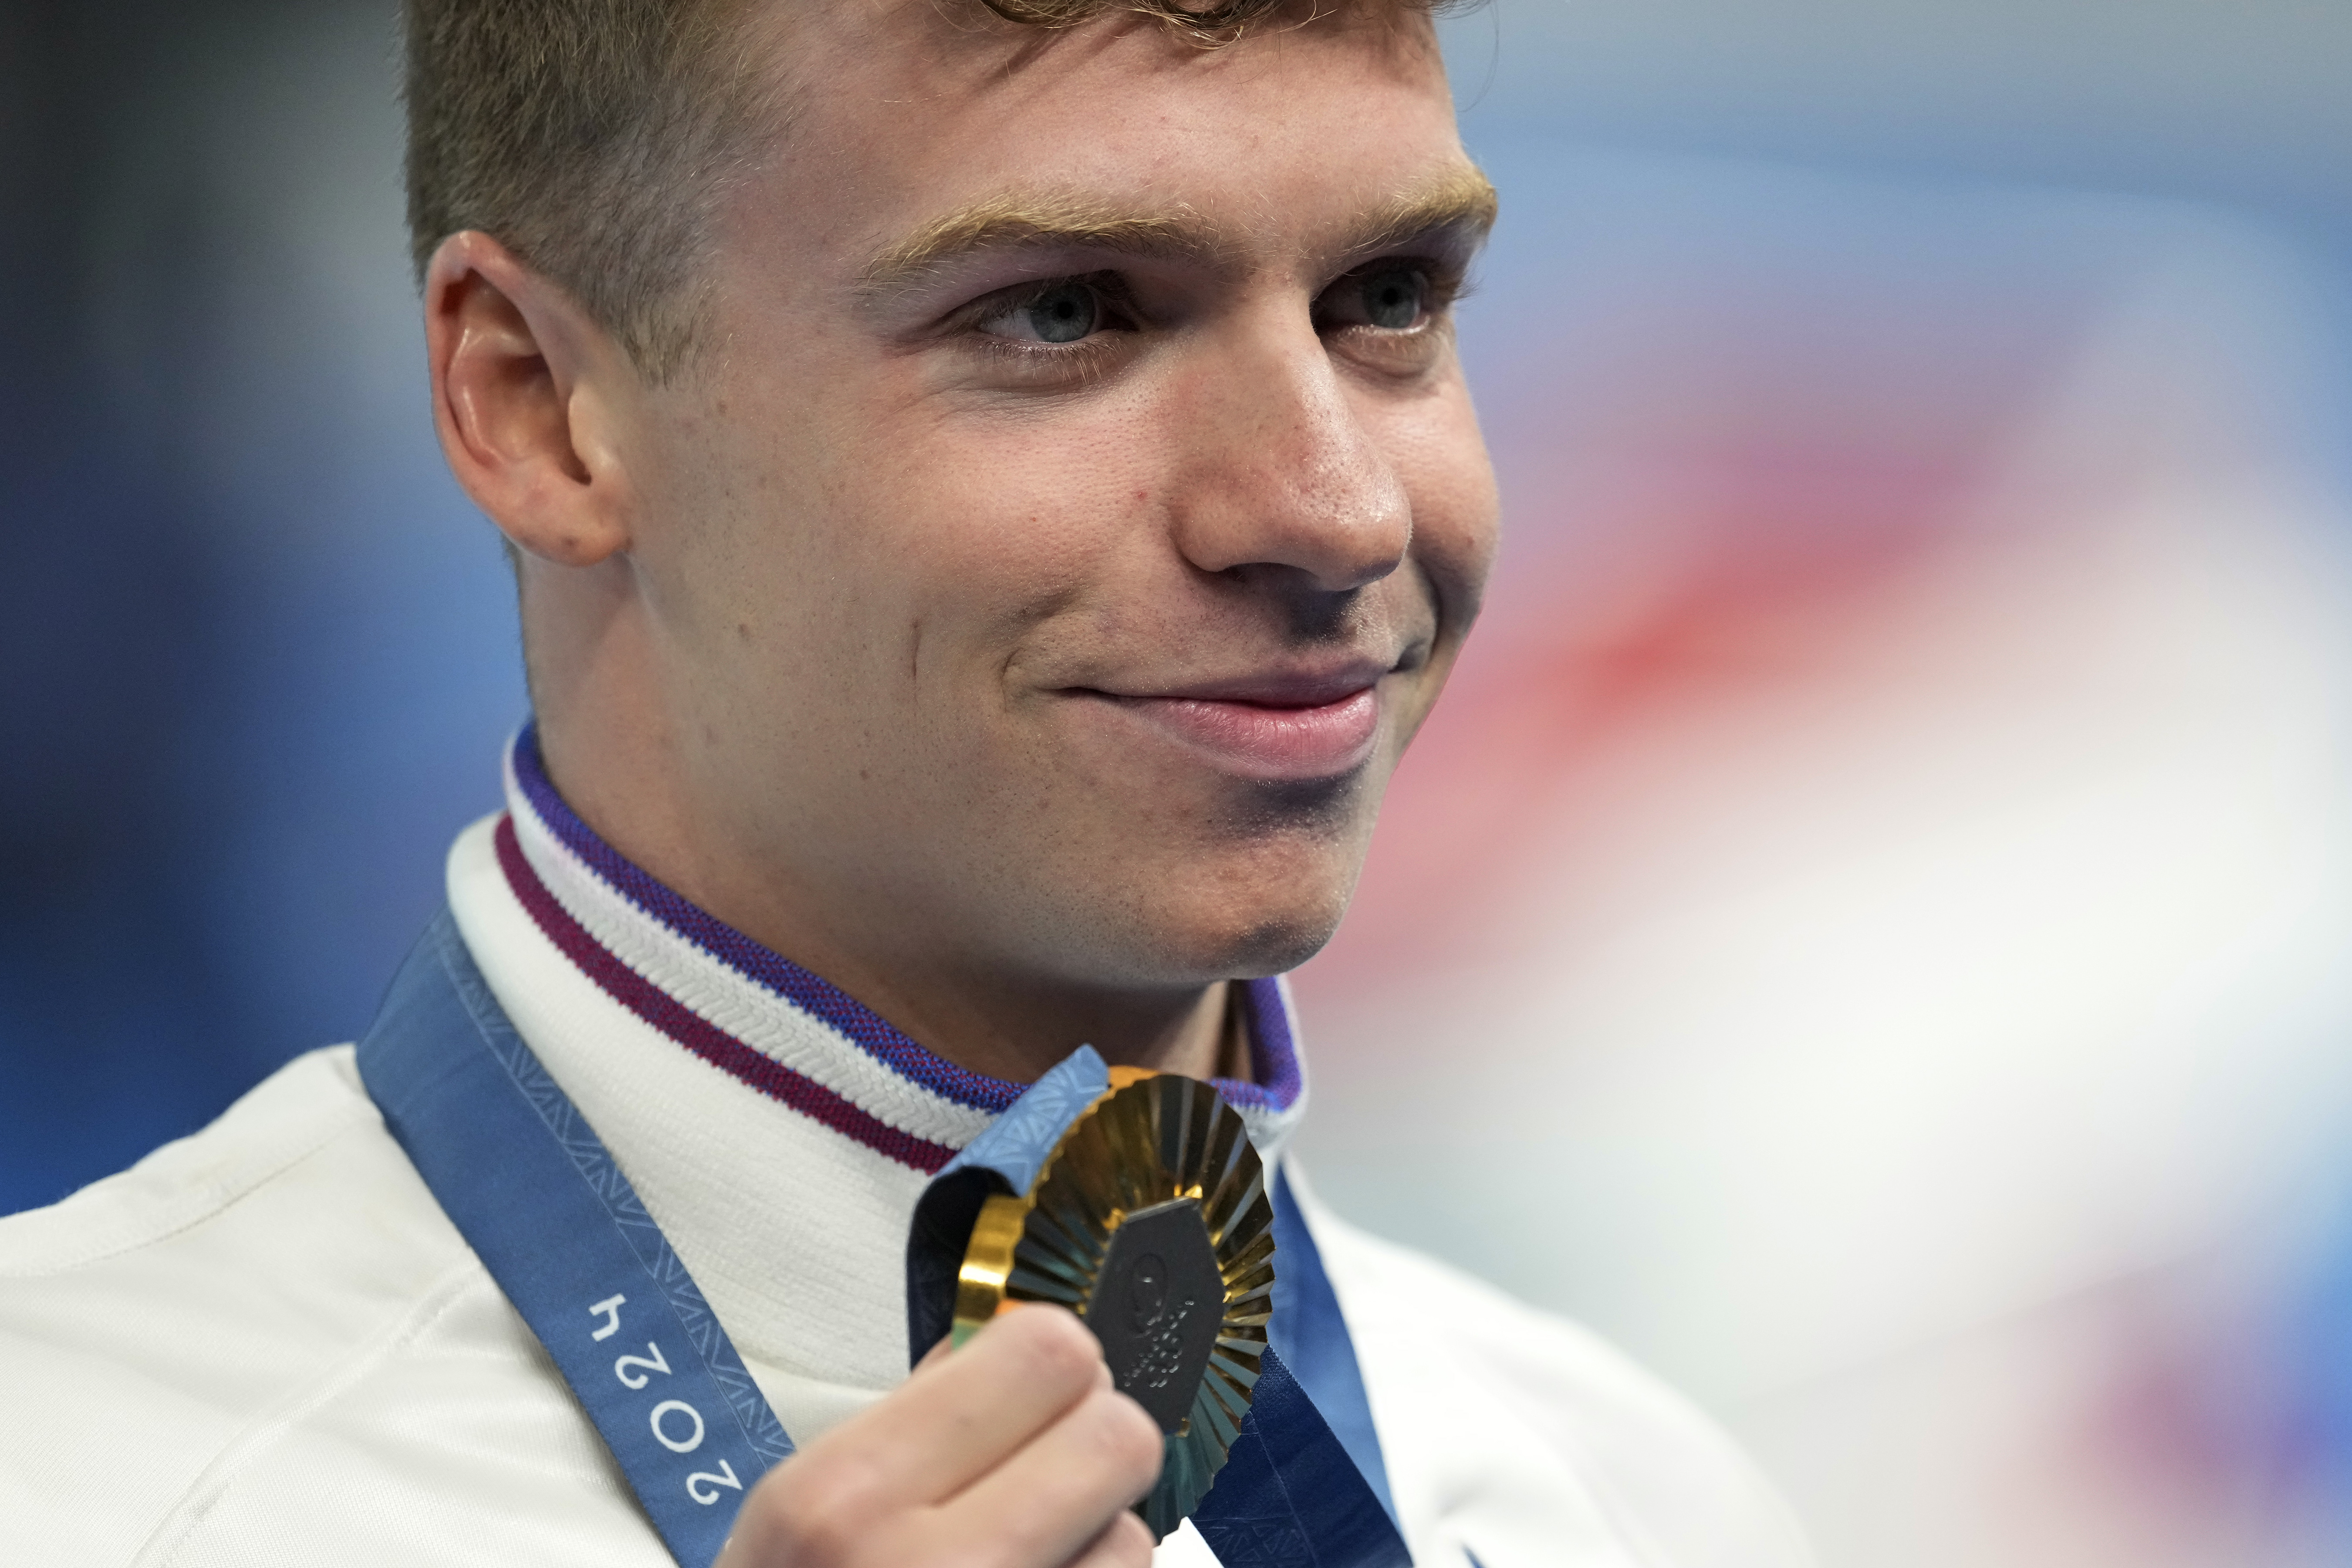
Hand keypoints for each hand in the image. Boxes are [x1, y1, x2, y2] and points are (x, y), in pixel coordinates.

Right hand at [715, 1304, 1163, 1567]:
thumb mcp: (794, 1525)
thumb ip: (906, 1427)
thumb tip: (1000, 1348)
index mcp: (846, 1501)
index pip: (1043, 1352)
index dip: (1052, 1368)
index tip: (1035, 1389)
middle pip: (1118, 1435)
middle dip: (1094, 1448)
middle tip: (1053, 1473)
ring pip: (1134, 1540)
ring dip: (1098, 1549)